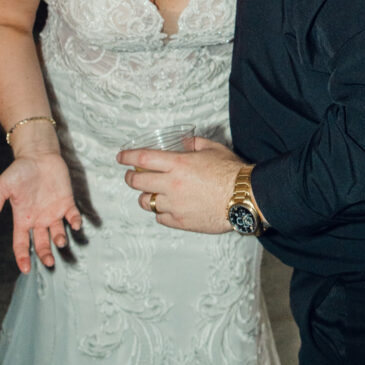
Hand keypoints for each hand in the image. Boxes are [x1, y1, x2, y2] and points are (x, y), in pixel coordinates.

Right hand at [0, 152, 81, 272]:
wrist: (38, 153)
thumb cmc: (19, 170)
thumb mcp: (2, 188)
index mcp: (22, 219)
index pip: (22, 244)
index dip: (23, 258)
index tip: (25, 270)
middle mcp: (38, 219)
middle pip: (42, 244)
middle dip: (45, 254)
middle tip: (49, 262)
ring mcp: (53, 211)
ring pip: (58, 233)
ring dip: (60, 239)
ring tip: (61, 241)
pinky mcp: (66, 201)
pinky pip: (72, 216)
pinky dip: (75, 222)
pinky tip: (76, 225)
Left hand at [117, 138, 241, 233]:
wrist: (244, 198)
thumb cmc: (231, 172)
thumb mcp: (212, 148)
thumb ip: (194, 144)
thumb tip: (184, 142)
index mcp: (178, 164)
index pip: (143, 159)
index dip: (128, 157)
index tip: (120, 157)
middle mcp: (171, 185)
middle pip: (138, 183)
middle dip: (130, 178)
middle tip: (131, 176)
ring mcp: (174, 205)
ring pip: (146, 202)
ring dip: (145, 196)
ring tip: (151, 193)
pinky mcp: (181, 222)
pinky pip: (160, 218)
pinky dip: (160, 212)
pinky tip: (167, 207)